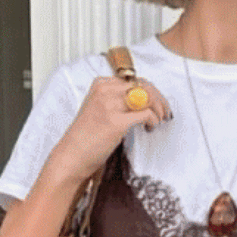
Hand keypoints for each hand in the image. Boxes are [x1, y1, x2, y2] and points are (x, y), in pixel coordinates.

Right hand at [49, 74, 172, 182]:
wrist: (72, 156)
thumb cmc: (85, 138)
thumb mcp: (99, 110)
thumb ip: (117, 101)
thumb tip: (142, 102)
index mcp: (101, 84)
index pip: (135, 80)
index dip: (151, 92)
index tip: (157, 103)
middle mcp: (105, 90)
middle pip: (144, 86)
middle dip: (159, 99)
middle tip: (164, 112)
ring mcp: (110, 105)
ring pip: (147, 97)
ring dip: (159, 109)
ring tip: (159, 121)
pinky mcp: (116, 122)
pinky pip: (146, 114)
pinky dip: (153, 120)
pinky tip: (150, 128)